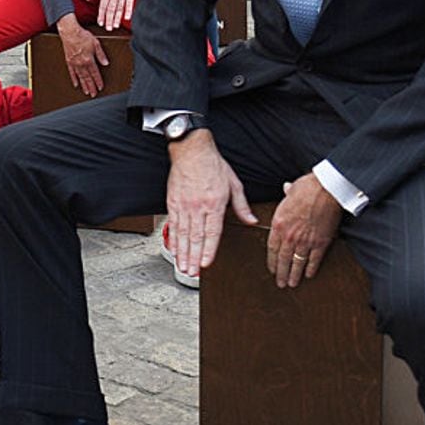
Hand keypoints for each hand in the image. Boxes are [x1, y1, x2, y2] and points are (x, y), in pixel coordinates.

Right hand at [57, 15, 107, 96]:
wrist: (69, 31)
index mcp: (89, 59)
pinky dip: (74, 79)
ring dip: (84, 85)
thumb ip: (101, 54)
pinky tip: (76, 84)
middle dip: (91, 87)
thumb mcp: (96, 43)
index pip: (95, 73)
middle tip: (93, 94)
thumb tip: (105, 63)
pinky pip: (72, 72)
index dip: (98, 81)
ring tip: (87, 92)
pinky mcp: (68, 61)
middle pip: (87, 78)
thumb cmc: (82, 35)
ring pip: (80, 77)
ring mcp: (74, 63)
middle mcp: (81, 63)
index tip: (100, 87)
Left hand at [87, 0, 139, 30]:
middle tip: (108, 29)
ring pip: (119, 8)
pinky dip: (128, 10)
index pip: (103, 6)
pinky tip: (127, 18)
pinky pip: (129, 3)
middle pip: (110, 9)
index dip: (101, 15)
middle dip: (109, 19)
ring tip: (116, 26)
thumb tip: (88, 0)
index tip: (100, 23)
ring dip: (117, 18)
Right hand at [165, 130, 255, 279]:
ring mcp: (184, 205)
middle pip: (195, 237)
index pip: (212, 232)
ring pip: (182, 234)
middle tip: (191, 273)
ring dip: (182, 253)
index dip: (208, 250)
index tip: (205, 264)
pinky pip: (173, 224)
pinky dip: (173, 239)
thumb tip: (251, 220)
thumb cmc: (213, 165)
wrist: (191, 150)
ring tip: (182, 267)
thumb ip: (242, 205)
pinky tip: (174, 250)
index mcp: (215, 203)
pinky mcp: (173, 202)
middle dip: (193, 258)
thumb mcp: (234, 183)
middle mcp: (198, 207)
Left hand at [266, 173, 341, 287]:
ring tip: (292, 284)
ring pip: (298, 262)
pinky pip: (314, 259)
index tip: (272, 269)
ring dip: (295, 275)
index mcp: (279, 224)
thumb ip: (286, 195)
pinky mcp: (321, 242)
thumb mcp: (290, 191)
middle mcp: (290, 236)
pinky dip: (312, 268)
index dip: (272, 261)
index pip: (272, 248)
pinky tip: (309, 275)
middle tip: (280, 284)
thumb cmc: (307, 188)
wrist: (326, 190)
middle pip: (283, 259)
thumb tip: (286, 188)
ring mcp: (306, 240)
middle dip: (281, 273)